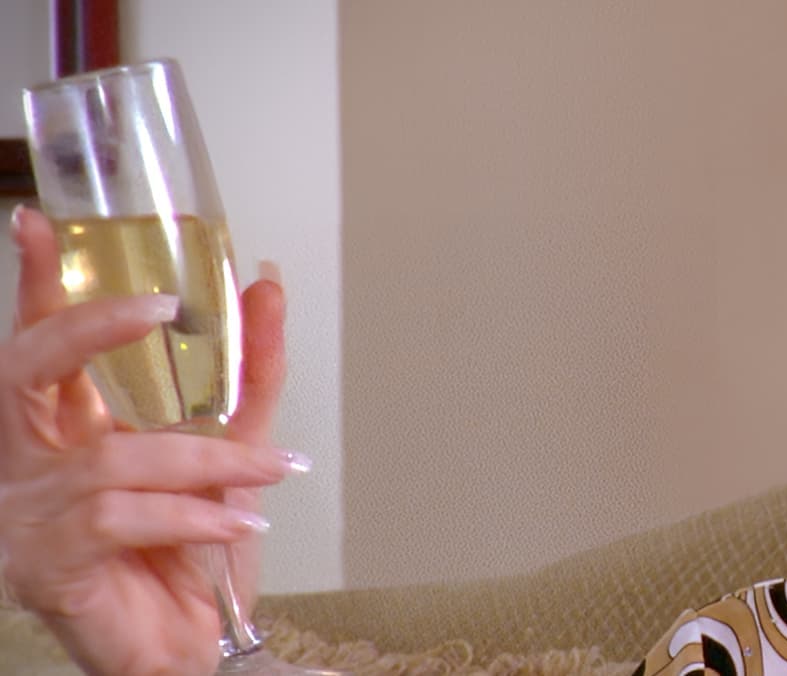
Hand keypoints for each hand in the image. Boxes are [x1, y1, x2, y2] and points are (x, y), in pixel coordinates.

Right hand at [0, 206, 300, 675]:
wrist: (189, 650)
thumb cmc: (190, 557)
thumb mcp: (232, 452)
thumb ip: (248, 376)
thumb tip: (267, 290)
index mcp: (66, 429)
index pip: (39, 343)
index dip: (37, 282)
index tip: (40, 223)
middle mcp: (35, 463)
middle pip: (28, 370)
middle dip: (91, 330)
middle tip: (159, 310)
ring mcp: (32, 513)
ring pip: (112, 456)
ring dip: (207, 460)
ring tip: (269, 470)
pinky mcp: (51, 563)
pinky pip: (120, 518)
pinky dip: (192, 516)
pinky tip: (235, 524)